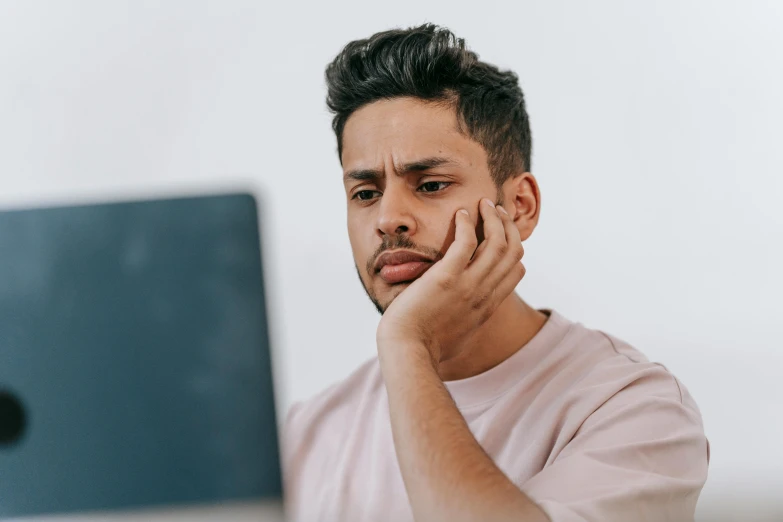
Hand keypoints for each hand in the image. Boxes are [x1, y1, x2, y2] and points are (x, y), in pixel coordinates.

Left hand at [376, 198, 525, 364]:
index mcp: (487, 307)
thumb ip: (464, 322)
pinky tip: (461, 214)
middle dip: (507, 226)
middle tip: (496, 210)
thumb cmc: (425, 348)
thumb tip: (460, 320)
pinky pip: (466, 243)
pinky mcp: (446, 278)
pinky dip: (467, 224)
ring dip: (492, 218)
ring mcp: (468, 286)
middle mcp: (484, 294)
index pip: (516, 271)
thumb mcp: (457, 336)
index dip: (514, 248)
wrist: (408, 352)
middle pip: (512, 252)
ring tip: (483, 204)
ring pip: (496, 243)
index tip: (502, 233)